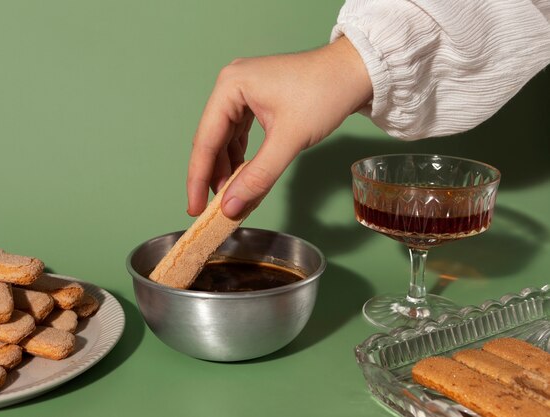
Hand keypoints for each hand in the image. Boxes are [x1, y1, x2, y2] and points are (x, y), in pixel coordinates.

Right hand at [187, 36, 371, 218]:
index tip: (195, 208)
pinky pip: (241, 135)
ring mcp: (244, 93)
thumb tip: (230, 207)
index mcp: (230, 87)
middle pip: (212, 141)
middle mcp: (231, 86)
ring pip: (226, 140)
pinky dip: (243, 158)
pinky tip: (244, 178)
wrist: (357, 72)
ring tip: (232, 198)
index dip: (198, 179)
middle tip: (213, 210)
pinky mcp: (258, 101)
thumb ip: (258, 177)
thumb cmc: (325, 94)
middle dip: (214, 177)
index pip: (205, 141)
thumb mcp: (289, 141)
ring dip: (229, 170)